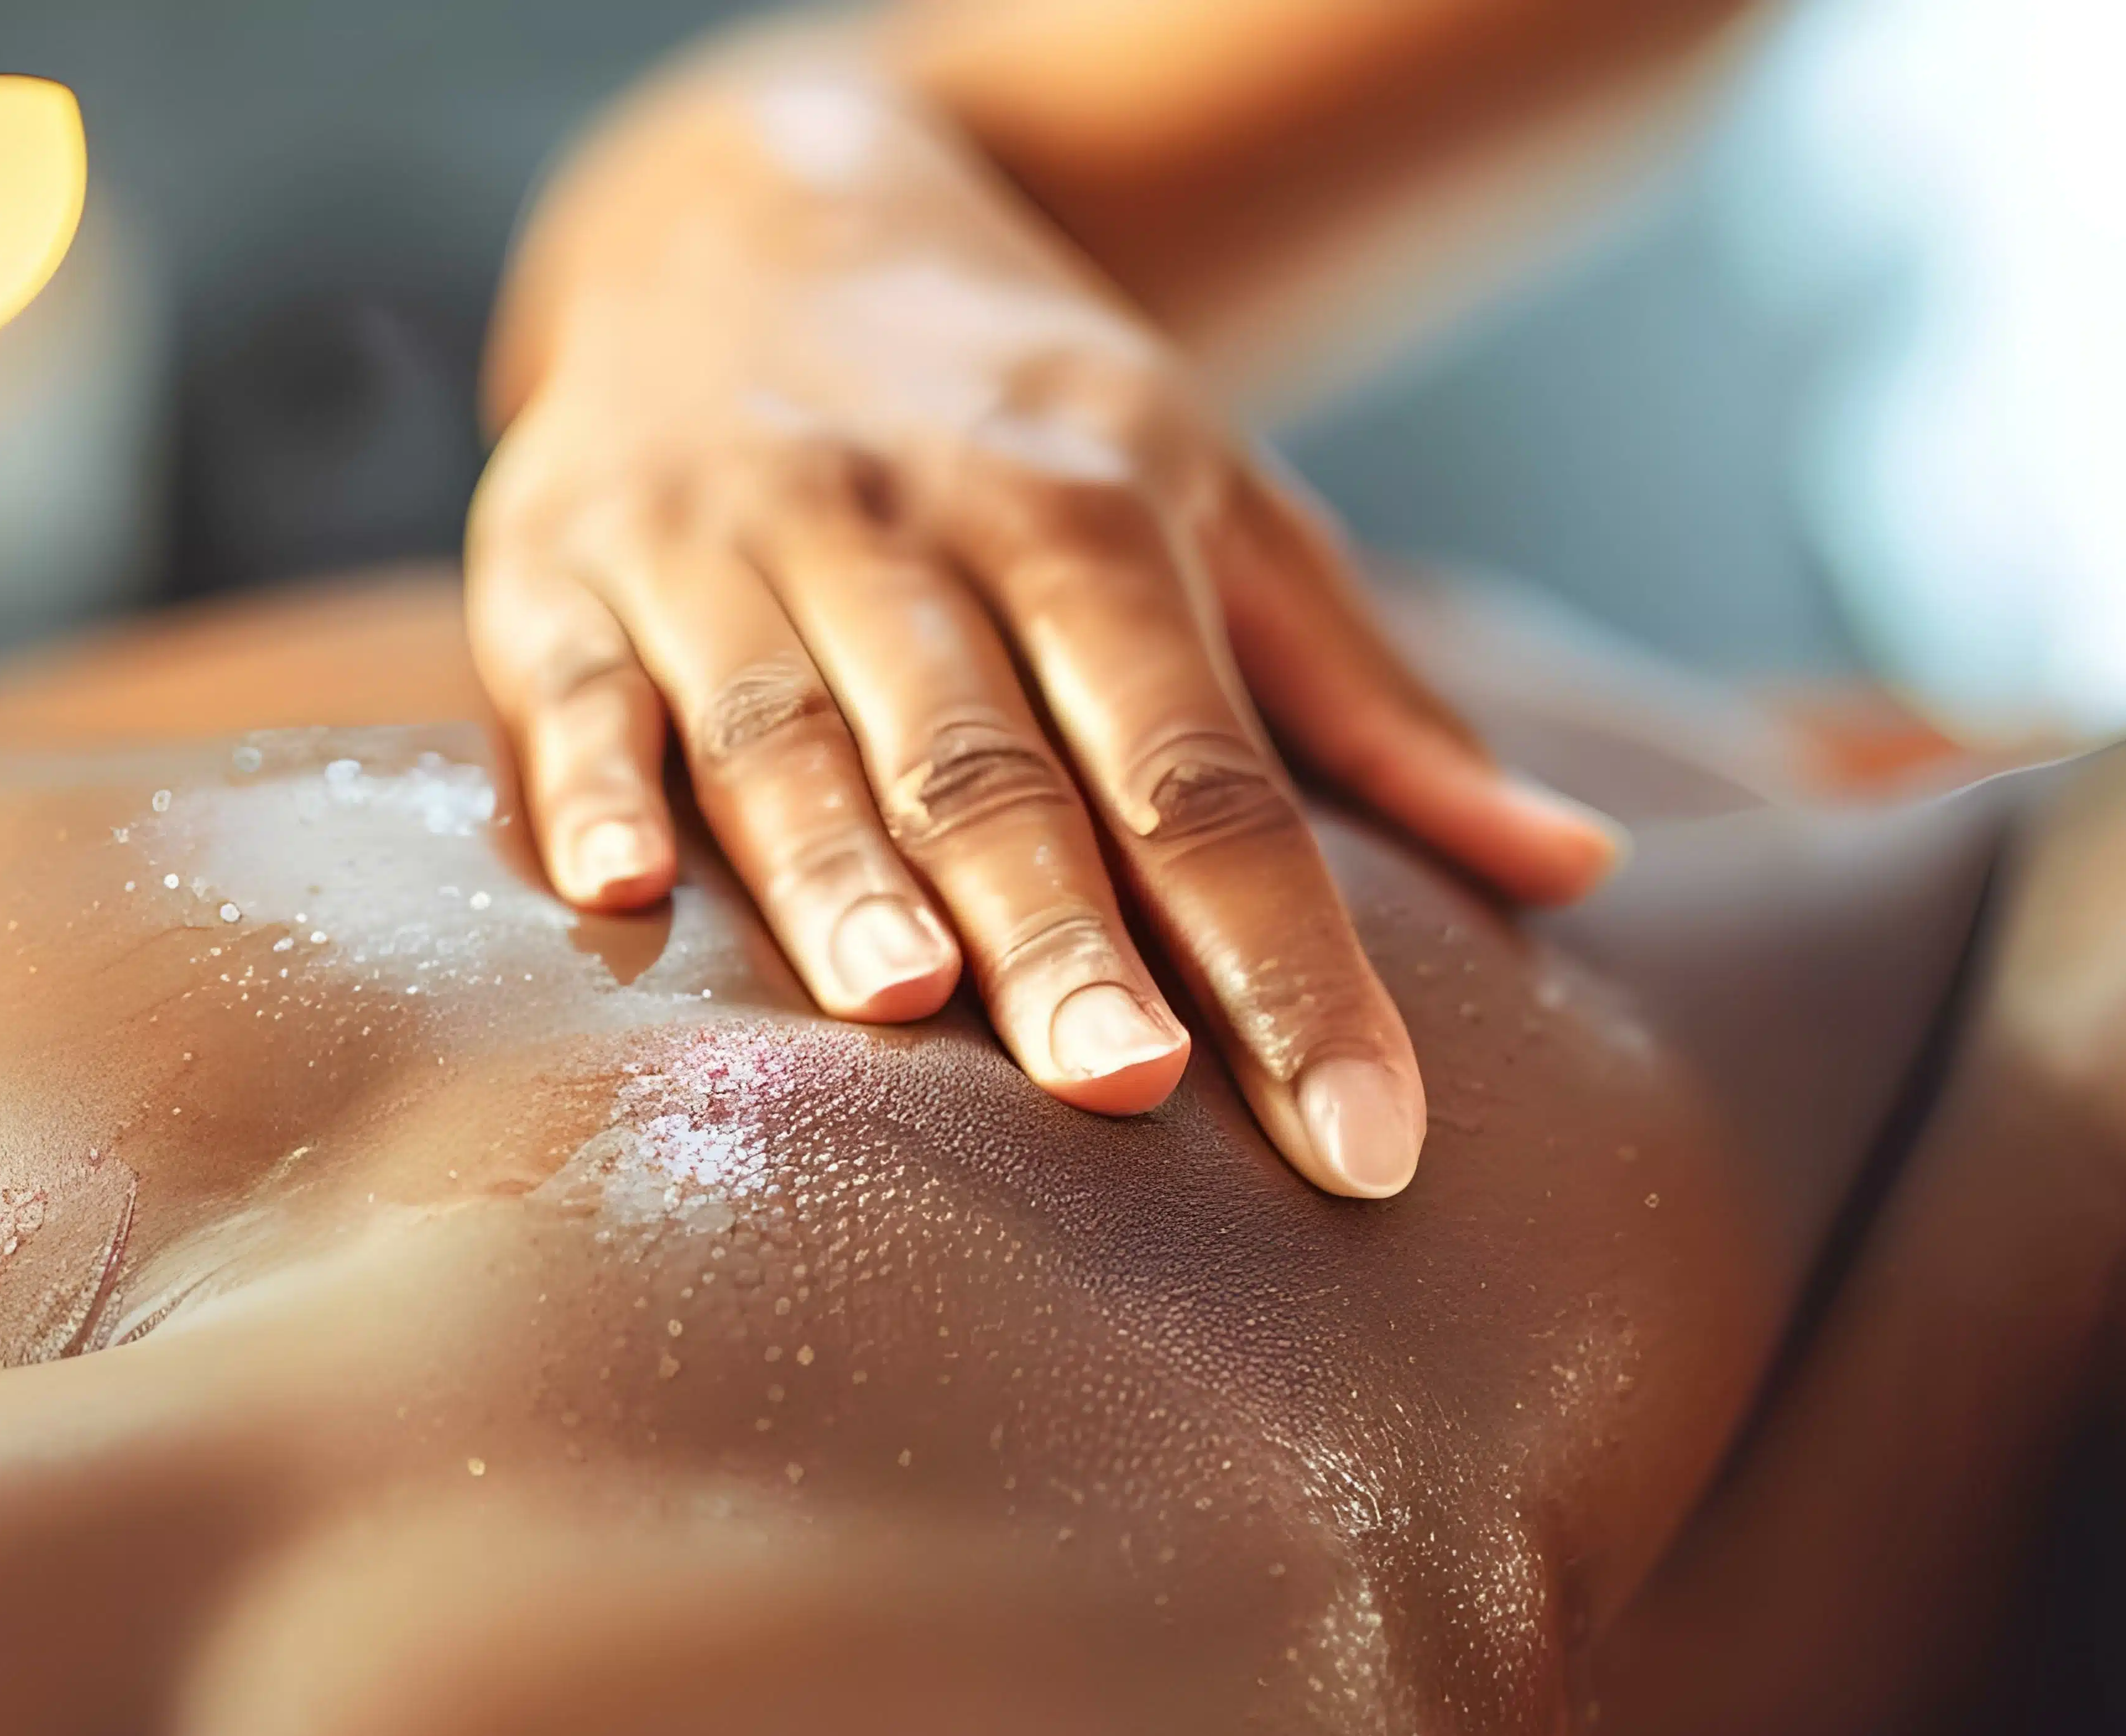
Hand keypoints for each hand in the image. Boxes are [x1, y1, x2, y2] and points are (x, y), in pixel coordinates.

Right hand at [467, 57, 1620, 1198]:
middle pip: (997, 759)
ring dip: (839, 870)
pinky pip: (569, 684)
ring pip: (789, 725)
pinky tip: (620, 887)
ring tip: (899, 1010)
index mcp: (1094, 510)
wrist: (752, 205)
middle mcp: (908, 516)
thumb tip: (1573, 869)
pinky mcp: (552, 561)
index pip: (1209, 772)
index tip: (1367, 1140)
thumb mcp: (1226, 514)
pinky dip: (589, 779)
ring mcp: (721, 536)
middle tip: (1129, 1090)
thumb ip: (1374, 710)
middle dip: (1063, 929)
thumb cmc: (1025, 423)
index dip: (1289, 961)